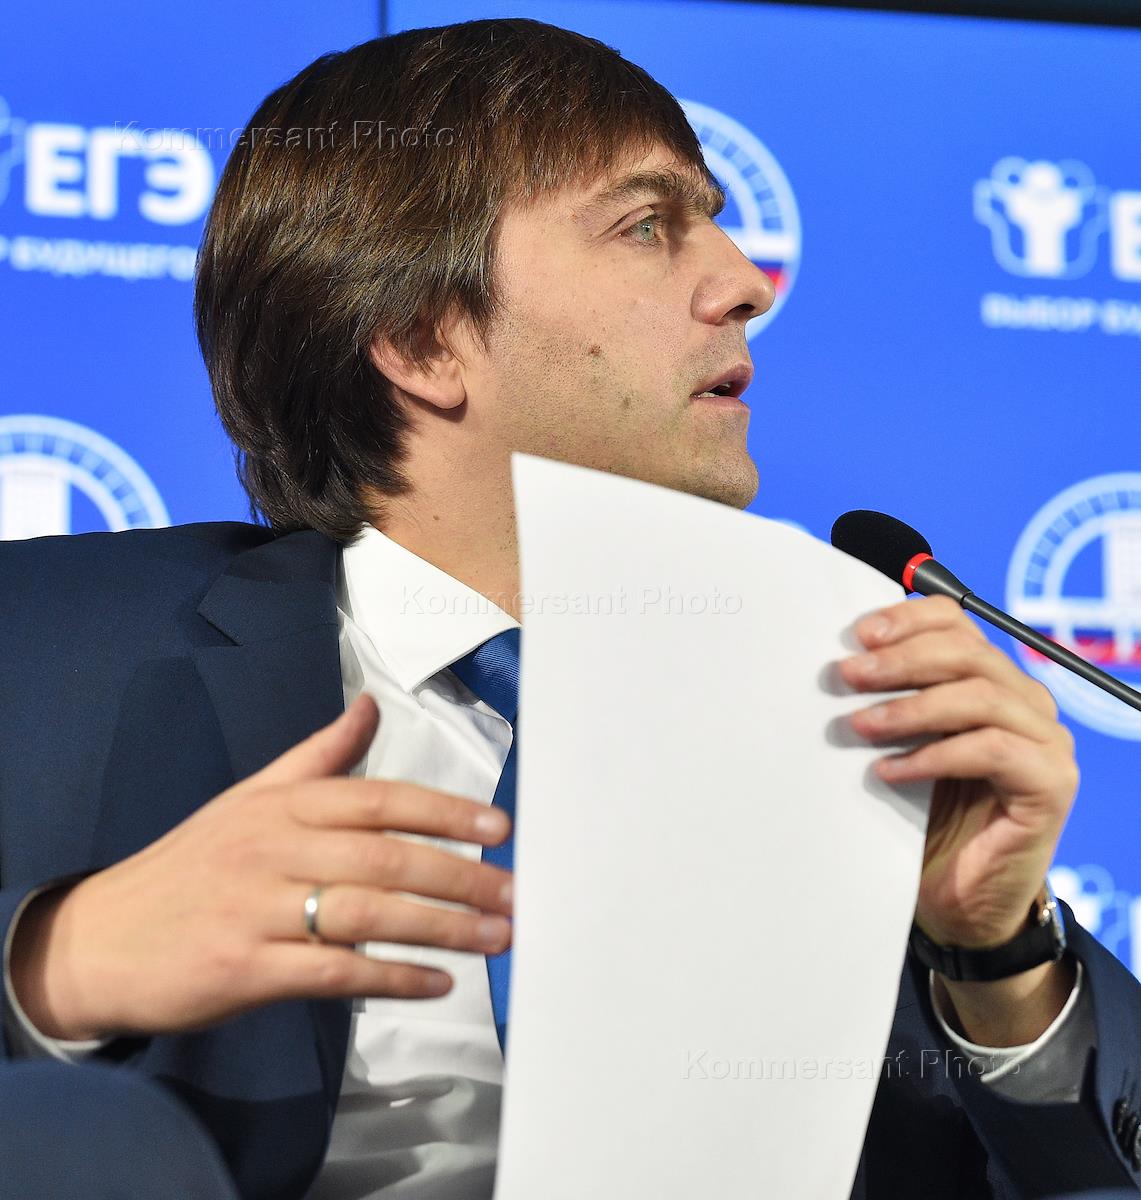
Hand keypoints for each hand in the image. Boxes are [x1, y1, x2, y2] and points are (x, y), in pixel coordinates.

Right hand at [9, 694, 513, 1040]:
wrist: (102, 938)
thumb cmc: (192, 864)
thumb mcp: (249, 796)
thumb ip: (318, 756)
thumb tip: (368, 705)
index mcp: (284, 804)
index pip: (379, 799)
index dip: (445, 811)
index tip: (500, 829)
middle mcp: (275, 847)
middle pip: (384, 856)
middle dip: (459, 875)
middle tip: (515, 893)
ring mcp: (258, 909)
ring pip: (367, 913)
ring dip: (441, 927)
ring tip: (495, 938)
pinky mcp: (245, 968)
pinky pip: (333, 973)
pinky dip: (390, 978)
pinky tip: (435, 982)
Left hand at [840, 596, 1078, 950]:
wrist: (960, 901)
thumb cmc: (927, 819)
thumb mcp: (903, 747)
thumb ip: (892, 701)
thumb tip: (840, 662)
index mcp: (993, 681)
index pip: (958, 622)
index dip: (908, 619)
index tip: (859, 634)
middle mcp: (1027, 704)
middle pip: (969, 653)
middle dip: (901, 659)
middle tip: (849, 676)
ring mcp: (1046, 744)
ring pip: (981, 696)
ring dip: (912, 707)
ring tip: (860, 726)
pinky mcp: (1050, 785)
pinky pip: (993, 751)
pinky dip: (935, 755)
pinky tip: (890, 770)